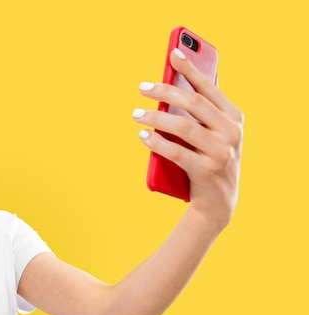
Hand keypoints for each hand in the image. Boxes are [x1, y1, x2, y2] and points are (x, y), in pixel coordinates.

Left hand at [134, 49, 243, 229]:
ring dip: (155, 118)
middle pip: (192, 103)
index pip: (209, 87)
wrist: (219, 203)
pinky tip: (142, 136)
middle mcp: (231, 132)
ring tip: (136, 114)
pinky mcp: (206, 171)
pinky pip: (176, 152)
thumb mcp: (214, 135)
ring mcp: (221, 152)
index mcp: (235, 118)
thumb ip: (202, 113)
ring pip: (182, 127)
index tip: (172, 54)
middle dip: (164, 91)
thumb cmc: (211, 161)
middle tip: (142, 88)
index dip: (190, 69)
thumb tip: (172, 86)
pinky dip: (157, 143)